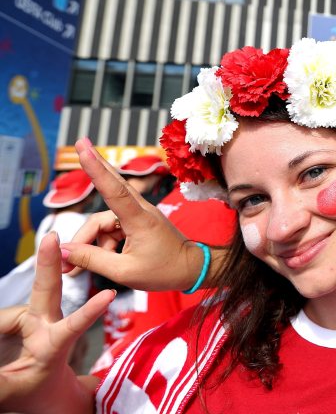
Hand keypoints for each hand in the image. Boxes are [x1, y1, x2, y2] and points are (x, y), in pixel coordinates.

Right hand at [0, 232, 112, 413]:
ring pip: (4, 318)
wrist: (38, 388)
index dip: (88, 313)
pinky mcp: (15, 317)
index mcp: (56, 344)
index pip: (72, 327)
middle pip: (47, 290)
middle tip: (52, 235)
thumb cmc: (32, 390)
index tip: (109, 296)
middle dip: (49, 261)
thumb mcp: (14, 393)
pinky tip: (1, 352)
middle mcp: (45, 324)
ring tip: (5, 361)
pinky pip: (0, 320)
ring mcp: (30, 318)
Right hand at [60, 138, 204, 291]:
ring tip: (77, 271)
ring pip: (103, 222)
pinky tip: (103, 262)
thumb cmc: (163, 271)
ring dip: (90, 242)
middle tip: (80, 142)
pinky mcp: (137, 222)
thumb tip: (64, 249)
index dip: (97, 169)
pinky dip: (102, 245)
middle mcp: (140, 211)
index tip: (84, 149)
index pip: (114, 190)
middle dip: (94, 167)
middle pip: (110, 188)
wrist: (191, 270)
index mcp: (140, 219)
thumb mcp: (125, 272)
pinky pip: (111, 229)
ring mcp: (139, 215)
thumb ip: (92, 259)